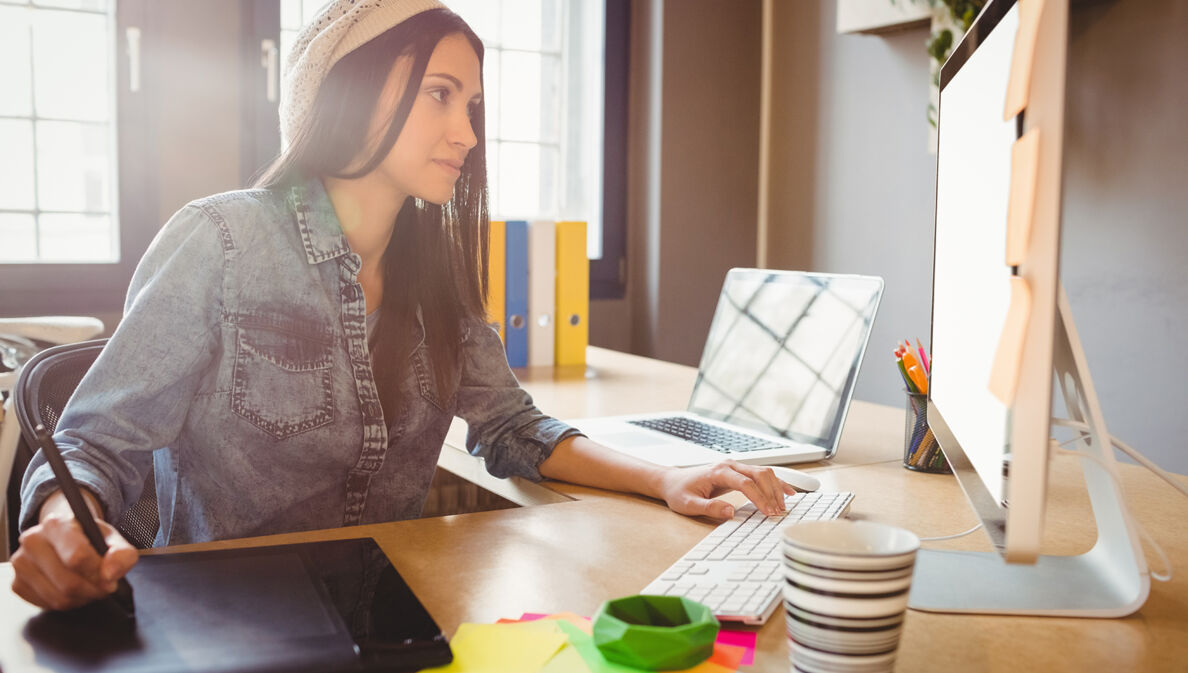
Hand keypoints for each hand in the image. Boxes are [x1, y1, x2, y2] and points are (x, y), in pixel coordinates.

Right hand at [10, 490, 137, 610]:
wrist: (63, 537)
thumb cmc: (88, 538)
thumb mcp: (112, 539)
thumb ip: (121, 553)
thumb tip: (110, 574)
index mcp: (56, 524)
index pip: (77, 556)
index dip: (98, 573)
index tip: (110, 578)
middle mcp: (32, 540)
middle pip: (68, 582)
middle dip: (93, 590)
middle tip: (104, 587)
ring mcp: (21, 563)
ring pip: (58, 597)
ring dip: (81, 598)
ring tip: (90, 587)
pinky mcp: (17, 583)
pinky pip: (47, 605)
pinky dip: (66, 603)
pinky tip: (73, 591)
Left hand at [657, 460, 796, 519]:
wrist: (672, 481)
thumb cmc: (679, 492)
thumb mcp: (688, 504)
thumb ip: (709, 508)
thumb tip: (730, 512)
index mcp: (718, 472)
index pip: (746, 483)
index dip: (759, 498)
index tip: (768, 512)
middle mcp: (729, 465)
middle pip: (760, 474)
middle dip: (772, 493)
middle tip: (779, 512)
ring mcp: (735, 467)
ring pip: (764, 472)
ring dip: (776, 488)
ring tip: (784, 506)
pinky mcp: (738, 472)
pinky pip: (761, 474)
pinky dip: (775, 483)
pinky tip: (787, 492)